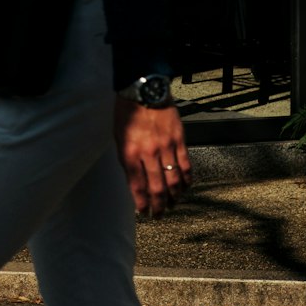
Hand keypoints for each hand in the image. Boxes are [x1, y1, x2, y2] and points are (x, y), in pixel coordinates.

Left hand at [113, 98, 190, 216]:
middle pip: (157, 187)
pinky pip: (186, 166)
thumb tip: (133, 181)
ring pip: (174, 180)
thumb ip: (126, 159)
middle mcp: (148, 153)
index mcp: (129, 152)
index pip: (137, 186)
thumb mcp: (118, 137)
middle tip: (159, 215)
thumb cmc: (126, 112)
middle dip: (158, 206)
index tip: (144, 213)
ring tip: (172, 205)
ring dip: (174, 197)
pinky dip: (187, 180)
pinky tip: (185, 188)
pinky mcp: (179, 140)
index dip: (142, 203)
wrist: (144, 90)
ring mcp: (166, 147)